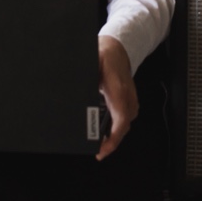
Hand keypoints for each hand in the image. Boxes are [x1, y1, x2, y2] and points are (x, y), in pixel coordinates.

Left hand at [95, 36, 137, 161]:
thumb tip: (70, 93)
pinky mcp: (131, 102)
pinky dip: (115, 129)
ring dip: (113, 136)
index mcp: (117, 89)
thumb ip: (84, 81)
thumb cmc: (104, 55)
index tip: (102, 150)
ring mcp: (131, 100)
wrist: (117, 49)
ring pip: (124, 126)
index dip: (112, 139)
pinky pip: (124, 121)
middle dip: (110, 143)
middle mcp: (127, 97)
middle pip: (122, 128)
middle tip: (96, 152)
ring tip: (99, 145)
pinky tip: (105, 133)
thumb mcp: (90, 65)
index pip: (120, 119)